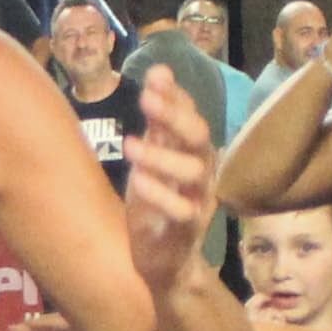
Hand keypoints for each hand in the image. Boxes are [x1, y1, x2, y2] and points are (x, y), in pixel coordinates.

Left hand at [119, 67, 222, 292]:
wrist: (165, 260)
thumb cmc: (159, 203)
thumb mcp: (154, 156)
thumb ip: (158, 120)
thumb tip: (160, 70)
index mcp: (194, 152)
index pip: (192, 115)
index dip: (176, 96)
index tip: (155, 77)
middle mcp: (202, 172)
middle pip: (199, 137)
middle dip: (175, 116)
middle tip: (145, 100)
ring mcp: (198, 201)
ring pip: (193, 172)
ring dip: (161, 156)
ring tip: (129, 144)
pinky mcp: (187, 230)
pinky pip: (182, 211)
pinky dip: (160, 195)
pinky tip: (136, 182)